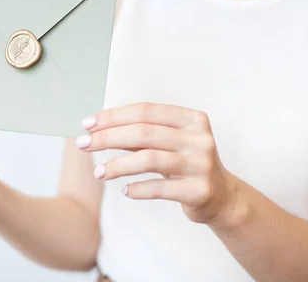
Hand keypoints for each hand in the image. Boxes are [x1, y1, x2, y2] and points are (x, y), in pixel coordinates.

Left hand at [77, 103, 240, 225]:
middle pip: (143, 133)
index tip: (88, 124)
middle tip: (84, 145)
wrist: (223, 197)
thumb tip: (98, 128)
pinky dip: (138, 189)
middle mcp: (199, 138)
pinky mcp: (199, 190)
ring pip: (148, 159)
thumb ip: (141, 134)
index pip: (144, 111)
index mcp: (191, 118)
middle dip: (107, 137)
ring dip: (117, 165)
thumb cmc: (186, 163)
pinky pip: (160, 188)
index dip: (113, 116)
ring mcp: (201, 164)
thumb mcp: (169, 143)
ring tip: (99, 173)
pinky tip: (125, 190)